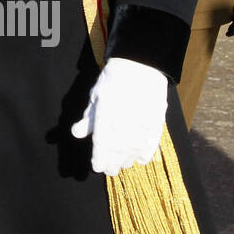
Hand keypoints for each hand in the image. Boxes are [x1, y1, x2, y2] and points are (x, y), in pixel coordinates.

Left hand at [71, 58, 168, 175]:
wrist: (141, 64)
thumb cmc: (114, 78)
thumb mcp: (96, 96)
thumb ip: (88, 117)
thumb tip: (77, 133)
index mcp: (105, 117)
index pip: (101, 146)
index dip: (99, 160)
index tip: (97, 168)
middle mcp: (123, 124)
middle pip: (117, 153)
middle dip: (112, 164)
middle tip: (110, 170)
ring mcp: (141, 125)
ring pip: (133, 151)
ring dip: (127, 161)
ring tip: (123, 165)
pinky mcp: (156, 122)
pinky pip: (151, 144)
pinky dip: (145, 154)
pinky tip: (141, 160)